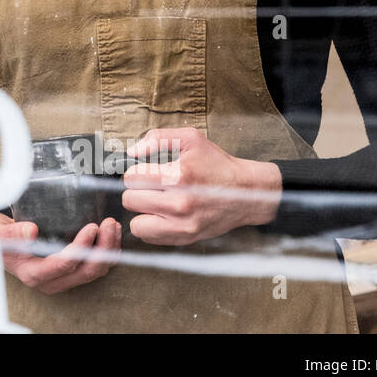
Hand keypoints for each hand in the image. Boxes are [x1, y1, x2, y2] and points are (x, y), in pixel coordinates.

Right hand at [0, 211, 121, 294]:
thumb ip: (10, 232)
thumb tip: (32, 231)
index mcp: (32, 274)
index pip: (63, 265)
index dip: (80, 248)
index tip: (91, 227)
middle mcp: (48, 280)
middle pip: (85, 272)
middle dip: (102, 249)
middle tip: (108, 223)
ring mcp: (59, 276)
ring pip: (93, 271)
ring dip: (107, 250)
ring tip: (112, 225)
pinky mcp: (66, 268)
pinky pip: (92, 265)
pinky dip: (104, 250)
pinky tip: (108, 232)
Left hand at [122, 126, 282, 245]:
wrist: (247, 193)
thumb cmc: (217, 165)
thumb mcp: (191, 139)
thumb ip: (157, 138)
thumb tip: (132, 151)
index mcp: (178, 176)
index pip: (131, 178)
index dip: (136, 172)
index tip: (146, 172)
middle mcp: (179, 204)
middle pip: (130, 200)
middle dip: (137, 191)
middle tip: (151, 187)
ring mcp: (183, 225)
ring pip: (136, 224)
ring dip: (142, 212)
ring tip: (155, 202)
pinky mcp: (186, 238)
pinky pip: (150, 238)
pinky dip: (151, 227)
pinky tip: (163, 214)